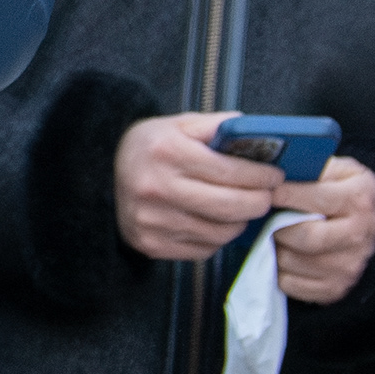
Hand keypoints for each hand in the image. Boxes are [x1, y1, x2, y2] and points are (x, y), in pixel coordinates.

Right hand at [113, 113, 285, 261]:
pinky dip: (217, 237)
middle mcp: (156, 188)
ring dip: (240, 221)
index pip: (232, 171)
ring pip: (222, 232)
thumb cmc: (149, 148)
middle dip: (260, 201)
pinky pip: (205, 248)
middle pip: (232, 206)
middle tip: (266, 195)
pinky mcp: (151, 244)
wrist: (99, 175)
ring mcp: (152, 220)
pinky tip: (213, 221)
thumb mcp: (179, 125)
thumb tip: (262, 136)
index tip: (275, 176)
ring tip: (239, 207)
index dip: (262, 176)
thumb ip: (219, 126)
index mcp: (166, 152)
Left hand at [272, 157, 374, 303]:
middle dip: (279, 228)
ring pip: (295, 262)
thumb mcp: (328, 168)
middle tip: (268, 220)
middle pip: (308, 237)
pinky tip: (283, 254)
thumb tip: (266, 170)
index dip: (283, 194)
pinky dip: (279, 271)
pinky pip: (293, 284)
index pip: (316, 199)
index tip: (263, 191)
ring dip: (275, 249)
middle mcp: (363, 233)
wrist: (354, 219)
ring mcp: (352, 264)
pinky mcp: (337, 287)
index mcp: (362, 196)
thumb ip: (305, 168)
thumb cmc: (331, 188)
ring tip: (275, 236)